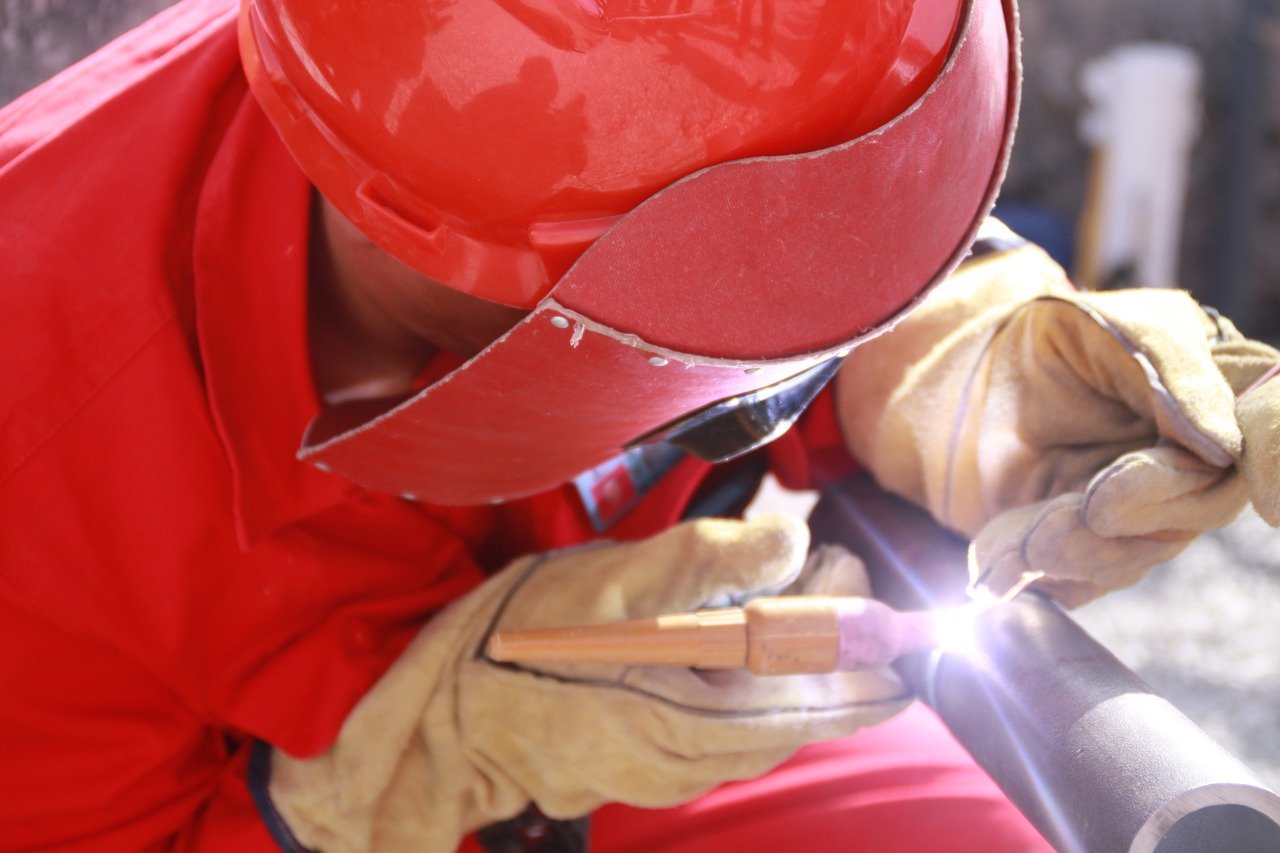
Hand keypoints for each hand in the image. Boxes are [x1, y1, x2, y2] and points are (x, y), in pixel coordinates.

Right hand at [266, 516, 907, 851]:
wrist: (444, 721)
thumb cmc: (521, 646)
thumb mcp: (616, 579)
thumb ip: (716, 559)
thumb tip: (796, 541)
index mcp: (708, 720)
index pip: (841, 692)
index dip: (865, 628)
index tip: (842, 567)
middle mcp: (710, 759)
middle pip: (817, 700)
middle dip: (828, 629)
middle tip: (803, 563)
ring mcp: (687, 769)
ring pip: (781, 708)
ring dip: (792, 647)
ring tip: (763, 584)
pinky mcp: (666, 761)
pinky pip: (740, 718)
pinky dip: (754, 671)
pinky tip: (721, 628)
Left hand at [838, 220, 1279, 606]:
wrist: (965, 380)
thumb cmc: (1047, 338)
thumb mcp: (1103, 325)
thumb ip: (1168, 369)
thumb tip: (1224, 444)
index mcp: (1220, 388)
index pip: (1270, 424)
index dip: (1276, 457)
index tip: (1270, 498)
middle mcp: (1197, 458)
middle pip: (1203, 503)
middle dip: (1142, 507)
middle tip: (1090, 505)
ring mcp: (1146, 510)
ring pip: (1140, 551)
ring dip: (1079, 549)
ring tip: (1021, 539)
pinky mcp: (1090, 547)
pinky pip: (1083, 580)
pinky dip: (1041, 574)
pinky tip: (998, 563)